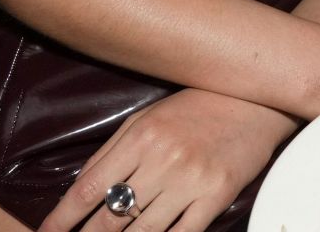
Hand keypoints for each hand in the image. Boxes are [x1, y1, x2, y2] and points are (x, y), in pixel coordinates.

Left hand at [40, 88, 296, 231]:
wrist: (256, 101)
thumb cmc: (196, 107)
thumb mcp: (146, 119)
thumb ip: (112, 153)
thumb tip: (79, 191)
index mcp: (141, 136)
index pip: (88, 187)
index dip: (62, 218)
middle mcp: (163, 160)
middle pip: (111, 216)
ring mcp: (191, 181)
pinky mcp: (216, 197)